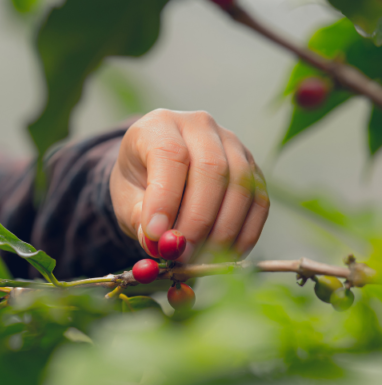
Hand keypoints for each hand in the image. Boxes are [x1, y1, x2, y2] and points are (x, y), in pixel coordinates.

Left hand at [109, 109, 268, 261]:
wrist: (156, 172)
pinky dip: (244, 233)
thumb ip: (139, 220)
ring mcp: (232, 144)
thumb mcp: (126, 199)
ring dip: (222, 230)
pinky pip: (258, 201)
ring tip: (199, 259)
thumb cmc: (138, 183)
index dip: (165, 198)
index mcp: (159, 125)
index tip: (157, 235)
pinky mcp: (253, 168)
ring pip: (240, 185)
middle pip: (211, 169)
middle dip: (197, 220)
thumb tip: (163, 244)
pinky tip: (225, 255)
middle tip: (182, 254)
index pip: (169, 154)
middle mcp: (200, 126)